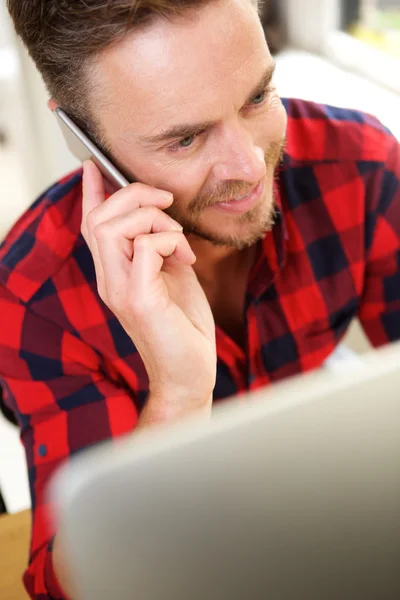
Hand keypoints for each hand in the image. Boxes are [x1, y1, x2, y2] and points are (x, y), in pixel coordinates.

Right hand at [81, 161, 216, 420]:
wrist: (189, 374)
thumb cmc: (183, 326)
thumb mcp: (172, 276)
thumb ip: (160, 247)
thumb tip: (161, 215)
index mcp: (115, 273)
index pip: (92, 226)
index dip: (91, 193)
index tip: (94, 166)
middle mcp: (109, 280)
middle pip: (99, 218)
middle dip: (133, 196)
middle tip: (166, 202)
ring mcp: (120, 290)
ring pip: (113, 227)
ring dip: (153, 218)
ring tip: (180, 239)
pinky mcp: (139, 300)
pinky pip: (146, 246)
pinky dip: (170, 240)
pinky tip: (186, 259)